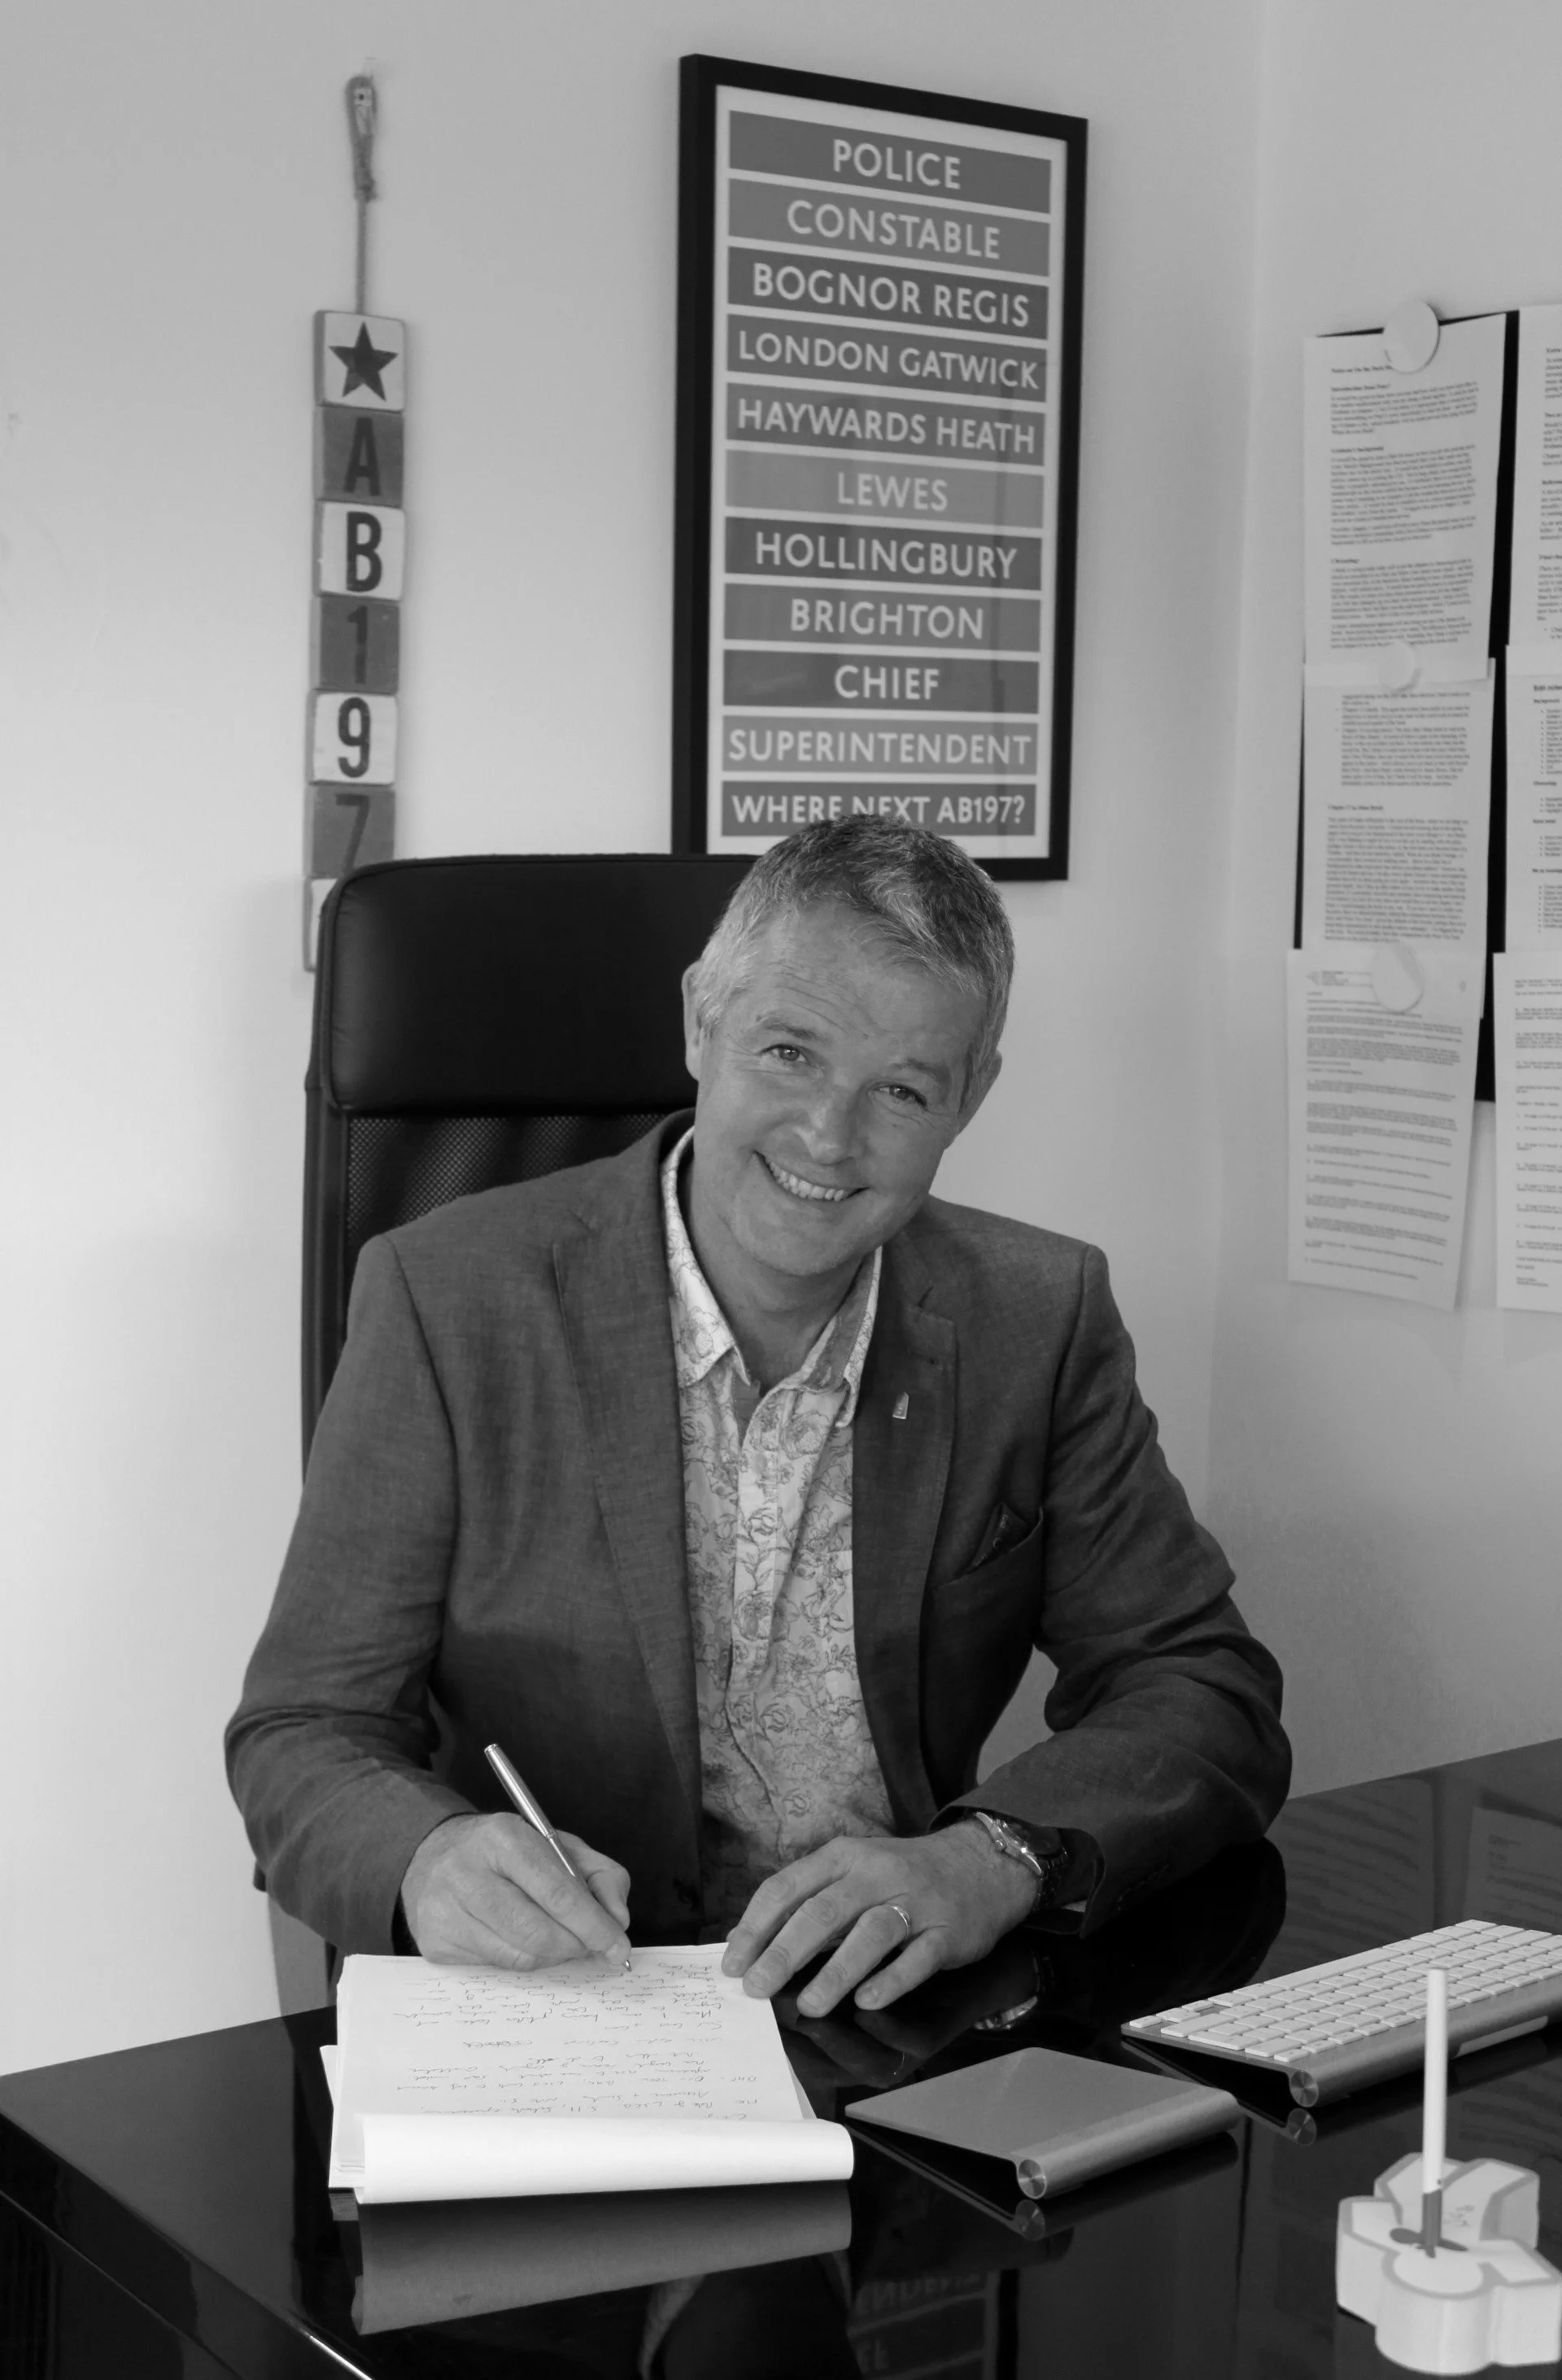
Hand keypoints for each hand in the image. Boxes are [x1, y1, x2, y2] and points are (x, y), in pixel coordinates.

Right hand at [400, 1813, 630, 1969]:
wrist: (435, 1855)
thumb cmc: (507, 1852)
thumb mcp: (558, 1845)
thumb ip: (601, 1875)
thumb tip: (618, 1921)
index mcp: (503, 1838)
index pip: (557, 1892)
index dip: (593, 1925)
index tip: (617, 1944)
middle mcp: (466, 1873)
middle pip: (536, 1933)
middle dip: (574, 1946)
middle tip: (590, 1946)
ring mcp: (444, 1911)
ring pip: (517, 1957)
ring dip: (551, 1956)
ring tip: (559, 1940)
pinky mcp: (434, 1942)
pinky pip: (494, 1967)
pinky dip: (521, 1959)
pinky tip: (521, 1939)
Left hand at [721, 1823, 1036, 2017]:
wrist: (981, 1864)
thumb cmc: (901, 1875)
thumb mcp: (850, 1874)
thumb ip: (802, 1903)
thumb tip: (742, 1940)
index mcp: (844, 1857)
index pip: (788, 1887)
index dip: (757, 1926)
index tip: (733, 1963)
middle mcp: (876, 1873)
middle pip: (823, 1911)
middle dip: (784, 1952)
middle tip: (757, 1988)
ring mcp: (915, 1901)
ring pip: (870, 1933)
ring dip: (836, 1971)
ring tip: (809, 2005)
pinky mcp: (947, 1930)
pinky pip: (917, 1958)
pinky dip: (891, 1980)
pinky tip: (868, 2002)